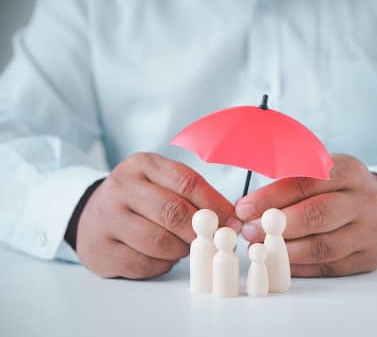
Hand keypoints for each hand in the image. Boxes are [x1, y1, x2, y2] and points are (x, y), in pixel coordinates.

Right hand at [76, 152, 239, 278]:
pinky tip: (162, 256)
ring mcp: (107, 219)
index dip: (215, 204)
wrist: (90, 214)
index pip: (187, 182)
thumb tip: (231, 218)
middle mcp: (121, 188)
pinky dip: (162, 264)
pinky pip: (144, 264)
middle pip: (173, 212)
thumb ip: (194, 195)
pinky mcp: (101, 250)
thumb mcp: (162, 182)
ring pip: (159, 242)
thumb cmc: (139, 199)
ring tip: (183, 245)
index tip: (232, 221)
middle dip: (200, 231)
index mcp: (142, 165)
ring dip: (181, 249)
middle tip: (214, 240)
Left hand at [236, 154, 376, 276]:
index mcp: (348, 170)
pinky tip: (280, 261)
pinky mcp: (368, 257)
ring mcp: (370, 231)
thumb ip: (288, 181)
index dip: (271, 197)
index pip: (305, 183)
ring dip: (285, 250)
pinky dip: (299, 267)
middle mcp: (363, 200)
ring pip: (322, 247)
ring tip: (261, 247)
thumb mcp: (319, 171)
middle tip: (249, 231)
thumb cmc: (336, 188)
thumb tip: (247, 207)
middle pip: (316, 215)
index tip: (244, 208)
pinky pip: (328, 267)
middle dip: (276, 226)